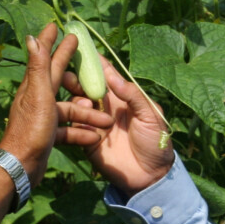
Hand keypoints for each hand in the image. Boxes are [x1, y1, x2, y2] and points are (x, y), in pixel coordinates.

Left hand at [0, 23, 105, 186]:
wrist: (22, 166)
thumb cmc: (32, 129)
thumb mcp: (38, 95)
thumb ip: (38, 67)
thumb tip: (31, 37)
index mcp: (35, 87)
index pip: (45, 58)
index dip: (52, 42)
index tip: (57, 26)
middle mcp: (38, 99)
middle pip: (59, 80)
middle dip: (75, 73)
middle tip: (88, 62)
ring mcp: (43, 118)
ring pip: (69, 110)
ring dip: (88, 114)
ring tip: (107, 120)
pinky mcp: (48, 136)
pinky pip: (68, 130)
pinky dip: (81, 133)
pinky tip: (95, 138)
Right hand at [59, 58, 173, 196]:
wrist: (151, 176)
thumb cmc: (156, 142)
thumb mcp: (151, 115)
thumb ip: (133, 95)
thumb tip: (113, 76)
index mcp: (122, 98)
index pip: (106, 75)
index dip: (95, 62)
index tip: (80, 47)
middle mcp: (105, 107)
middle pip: (86, 87)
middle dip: (76, 77)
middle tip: (67, 72)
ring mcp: (94, 122)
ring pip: (77, 103)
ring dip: (75, 95)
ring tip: (79, 95)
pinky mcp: (87, 139)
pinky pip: (76, 124)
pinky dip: (76, 116)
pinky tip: (82, 113)